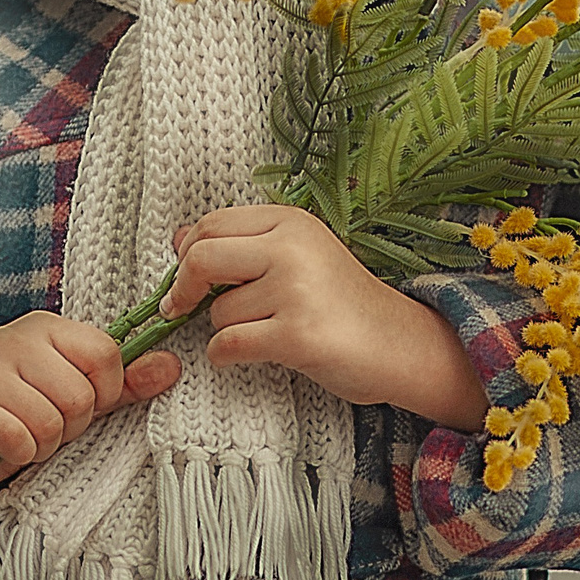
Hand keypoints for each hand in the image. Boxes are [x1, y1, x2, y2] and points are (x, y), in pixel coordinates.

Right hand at [0, 312, 180, 507]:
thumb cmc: (21, 412)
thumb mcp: (75, 394)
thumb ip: (123, 382)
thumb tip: (173, 365)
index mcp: (46, 326)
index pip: (105, 354)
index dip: (105, 392)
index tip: (83, 406)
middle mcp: (13, 337)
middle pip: (81, 395)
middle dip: (71, 425)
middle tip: (45, 426)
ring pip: (51, 421)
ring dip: (44, 444)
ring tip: (24, 437)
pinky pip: (18, 439)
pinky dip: (19, 455)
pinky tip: (4, 448)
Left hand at [163, 205, 486, 431]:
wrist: (400, 344)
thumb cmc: (343, 304)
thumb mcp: (298, 257)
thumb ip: (243, 245)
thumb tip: (179, 240)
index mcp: (292, 222)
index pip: (212, 224)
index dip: (188, 253)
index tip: (187, 280)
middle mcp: (293, 248)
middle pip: (202, 258)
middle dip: (184, 289)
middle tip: (182, 309)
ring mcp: (296, 291)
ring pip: (217, 312)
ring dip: (225, 330)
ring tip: (264, 333)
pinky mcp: (297, 336)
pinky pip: (228, 345)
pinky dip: (225, 356)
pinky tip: (250, 355)